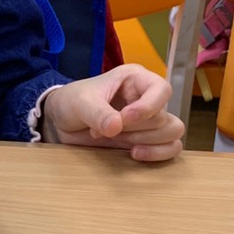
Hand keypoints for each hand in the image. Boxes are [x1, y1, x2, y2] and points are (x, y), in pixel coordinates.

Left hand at [40, 65, 184, 161]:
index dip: (147, 107)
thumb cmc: (72, 101)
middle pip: (164, 117)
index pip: (161, 89)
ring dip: (146, 141)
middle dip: (135, 129)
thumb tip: (116, 127)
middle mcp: (147, 98)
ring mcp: (149, 120)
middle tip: (108, 130)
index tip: (124, 119)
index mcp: (136, 79)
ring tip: (118, 140)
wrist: (62, 121)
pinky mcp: (147, 139)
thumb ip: (97, 113)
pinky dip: (157, 154)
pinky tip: (134, 154)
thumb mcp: (80, 103)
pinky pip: (170, 147)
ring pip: (172, 133)